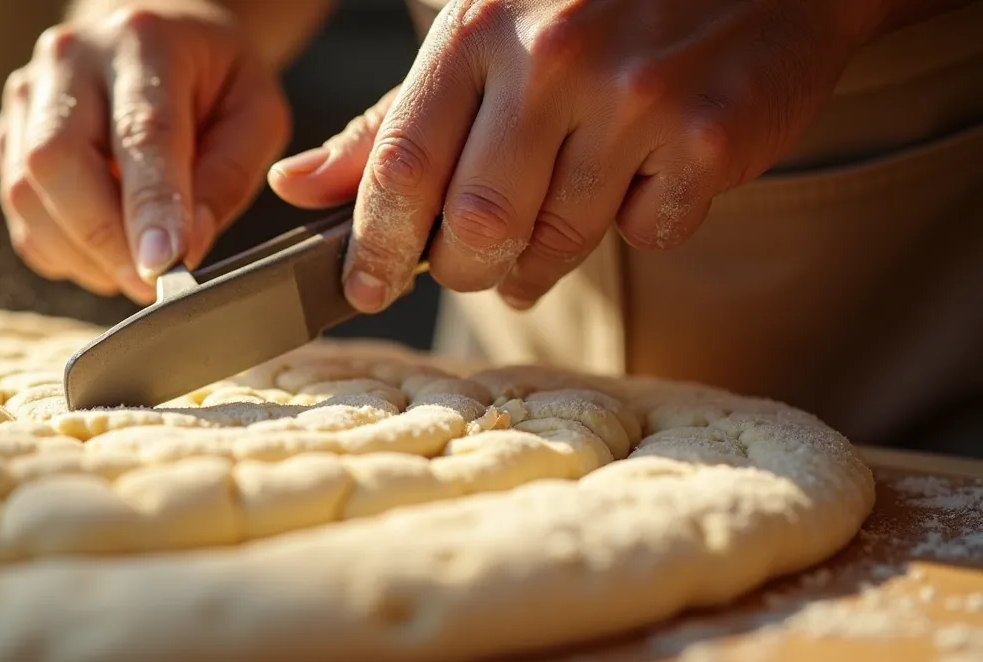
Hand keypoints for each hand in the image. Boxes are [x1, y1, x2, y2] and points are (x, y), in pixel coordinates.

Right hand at [0, 0, 289, 302]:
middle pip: (58, 162)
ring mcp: (28, 95)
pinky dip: (62, 250)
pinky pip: (20, 214)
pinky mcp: (7, 134)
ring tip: (133, 267)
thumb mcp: (255, 115)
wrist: (158, 39)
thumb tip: (185, 247)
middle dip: (103, 241)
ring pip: (26, 195)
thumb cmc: (215, 80)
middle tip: (150, 284)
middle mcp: (71, 60)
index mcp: (143, 42)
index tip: (164, 265)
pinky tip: (103, 248)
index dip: (148, 208)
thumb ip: (225, 179)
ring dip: (82, 254)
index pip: (140, 134)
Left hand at [270, 0, 879, 311]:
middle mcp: (554, 55)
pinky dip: (636, 227)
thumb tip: (295, 186)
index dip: (372, 243)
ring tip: (543, 243)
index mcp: (481, 26)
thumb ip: (393, 119)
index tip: (361, 290)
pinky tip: (642, 181)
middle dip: (461, 269)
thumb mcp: (486, 35)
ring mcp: (637, 94)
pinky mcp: (709, 135)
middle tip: (468, 267)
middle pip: (476, 223)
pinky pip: (646, 234)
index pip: (403, 163)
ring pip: (557, 242)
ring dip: (540, 263)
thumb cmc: (599, 4)